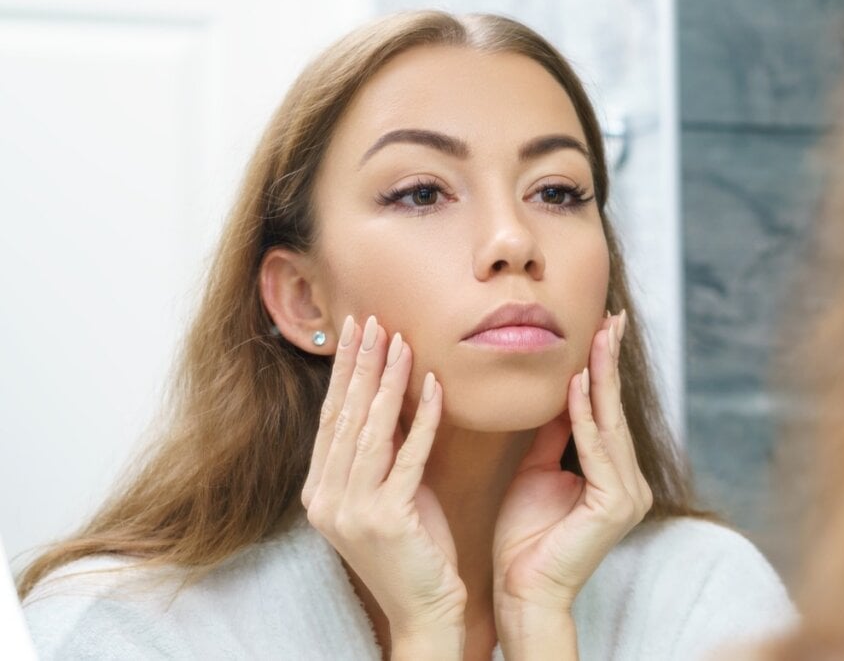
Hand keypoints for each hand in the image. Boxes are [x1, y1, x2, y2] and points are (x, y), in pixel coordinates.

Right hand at [301, 315, 465, 654]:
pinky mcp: (386, 519)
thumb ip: (381, 451)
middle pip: (344, 417)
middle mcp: (326, 500)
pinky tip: (434, 387)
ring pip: (370, 431)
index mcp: (319, 492)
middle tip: (371, 320)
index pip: (331, 419)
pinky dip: (422, 420)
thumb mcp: (389, 492)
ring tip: (400, 341)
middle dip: (359, 365)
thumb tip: (388, 394)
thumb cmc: (413, 550)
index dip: (343, 373)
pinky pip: (407, 457)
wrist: (424, 611)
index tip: (354, 331)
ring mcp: (351, 512)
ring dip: (387, 382)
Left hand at [492, 311, 652, 625]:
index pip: (606, 412)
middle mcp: (629, 482)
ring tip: (599, 337)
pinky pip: (597, 448)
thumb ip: (552, 434)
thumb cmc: (523, 536)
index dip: (602, 370)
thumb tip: (558, 393)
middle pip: (615, 411)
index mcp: (613, 476)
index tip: (601, 329)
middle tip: (612, 318)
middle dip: (611, 362)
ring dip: (601, 377)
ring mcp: (628, 494)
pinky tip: (579, 384)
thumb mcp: (535, 469)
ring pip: (610, 423)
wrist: (520, 589)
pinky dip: (586, 415)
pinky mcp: (616, 504)